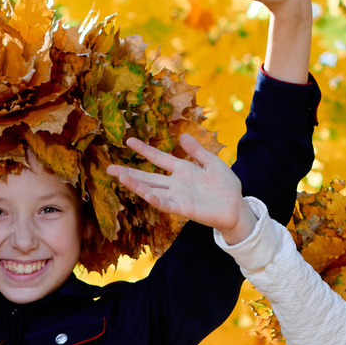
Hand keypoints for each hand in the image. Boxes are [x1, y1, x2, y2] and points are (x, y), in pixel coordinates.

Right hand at [107, 134, 249, 239]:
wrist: (236, 207)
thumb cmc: (226, 186)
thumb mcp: (212, 162)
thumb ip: (197, 151)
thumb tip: (182, 136)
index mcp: (182, 170)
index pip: (158, 158)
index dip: (144, 150)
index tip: (128, 141)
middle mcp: (176, 184)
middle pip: (148, 177)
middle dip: (129, 172)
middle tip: (109, 168)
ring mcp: (178, 197)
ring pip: (152, 190)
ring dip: (136, 184)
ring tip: (119, 176)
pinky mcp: (184, 209)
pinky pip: (165, 204)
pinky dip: (154, 199)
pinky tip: (143, 193)